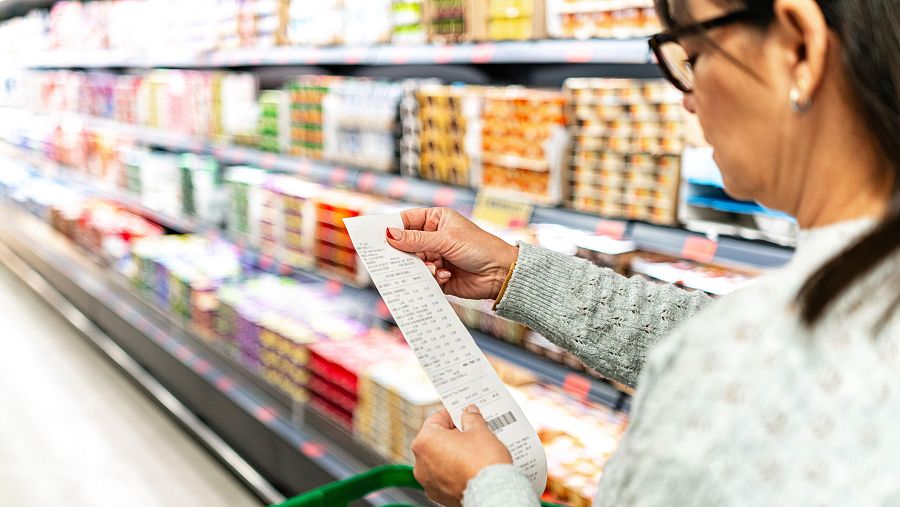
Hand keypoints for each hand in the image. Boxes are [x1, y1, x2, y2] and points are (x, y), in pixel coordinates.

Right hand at [386, 208, 518, 299]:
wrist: (500, 274)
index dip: (391, 228)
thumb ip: (416, 240)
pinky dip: (430, 279)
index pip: (406, 221)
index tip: (376, 236)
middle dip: (404, 253)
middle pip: (406, 245)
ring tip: (433, 269)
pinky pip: (423, 278)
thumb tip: (390, 234)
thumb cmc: (480, 248)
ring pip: (413, 263)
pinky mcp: (439, 277)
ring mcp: (436, 257)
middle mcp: (434, 238)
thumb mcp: (446, 240)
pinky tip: (444, 277)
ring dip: (421, 267)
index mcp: (436, 220)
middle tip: (395, 260)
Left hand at [411, 405, 512, 506]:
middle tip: (472, 433)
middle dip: (454, 435)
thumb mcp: (480, 431)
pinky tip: (469, 467)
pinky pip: (443, 476)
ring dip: (453, 453)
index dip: (454, 414)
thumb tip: (469, 413)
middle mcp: (420, 462)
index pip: (437, 418)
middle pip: (436, 439)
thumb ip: (471, 418)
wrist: (492, 493)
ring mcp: (427, 480)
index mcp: (425, 441)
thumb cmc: (483, 464)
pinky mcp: (437, 494)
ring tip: (473, 452)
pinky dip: (453, 471)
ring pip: (439, 458)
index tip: (464, 415)